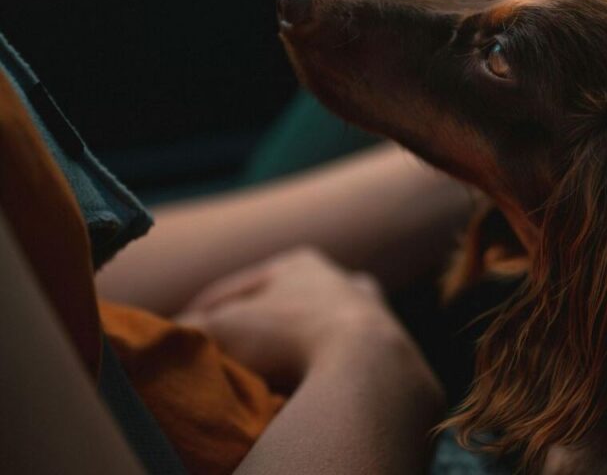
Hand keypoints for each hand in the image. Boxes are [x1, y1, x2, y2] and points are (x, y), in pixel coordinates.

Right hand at [178, 247, 438, 395]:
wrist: (366, 368)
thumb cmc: (288, 336)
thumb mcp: (223, 328)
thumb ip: (191, 329)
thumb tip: (157, 339)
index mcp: (302, 264)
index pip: (240, 289)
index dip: (205, 314)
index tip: (183, 336)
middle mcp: (345, 283)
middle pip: (288, 309)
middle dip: (261, 332)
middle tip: (233, 358)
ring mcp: (376, 318)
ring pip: (324, 337)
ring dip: (299, 356)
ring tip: (270, 384)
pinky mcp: (395, 355)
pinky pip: (349, 367)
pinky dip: (327, 377)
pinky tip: (311, 396)